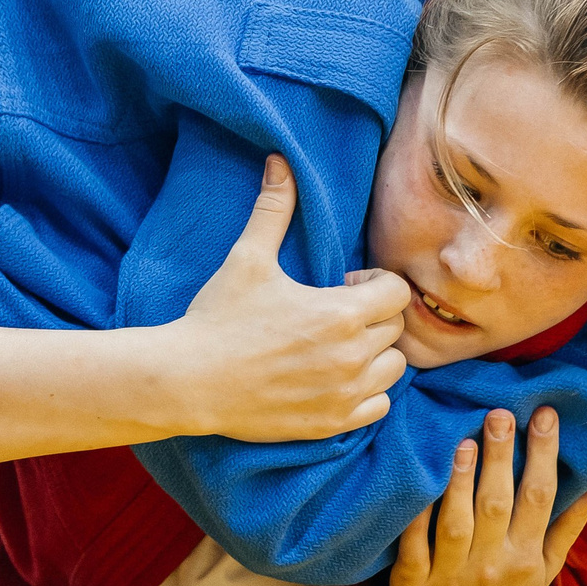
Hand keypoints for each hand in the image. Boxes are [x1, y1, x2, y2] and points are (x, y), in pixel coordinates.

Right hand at [165, 155, 411, 441]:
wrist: (188, 380)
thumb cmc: (218, 318)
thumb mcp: (248, 259)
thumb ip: (274, 210)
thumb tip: (280, 162)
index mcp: (341, 313)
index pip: (398, 292)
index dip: (376, 283)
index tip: (346, 285)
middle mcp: (352, 356)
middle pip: (396, 329)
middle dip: (373, 316)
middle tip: (337, 314)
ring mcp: (344, 394)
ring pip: (393, 368)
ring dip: (375, 354)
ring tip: (341, 346)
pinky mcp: (332, 423)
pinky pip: (378, 406)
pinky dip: (367, 392)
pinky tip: (335, 378)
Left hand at [387, 406, 586, 585]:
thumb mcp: (544, 569)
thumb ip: (569, 527)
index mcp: (526, 557)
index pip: (539, 498)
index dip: (543, 455)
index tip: (544, 415)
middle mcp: (492, 566)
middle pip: (498, 504)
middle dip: (501, 458)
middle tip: (500, 414)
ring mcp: (451, 575)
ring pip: (457, 522)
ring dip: (461, 481)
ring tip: (465, 440)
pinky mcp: (412, 582)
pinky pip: (414, 542)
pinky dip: (416, 515)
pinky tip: (419, 480)